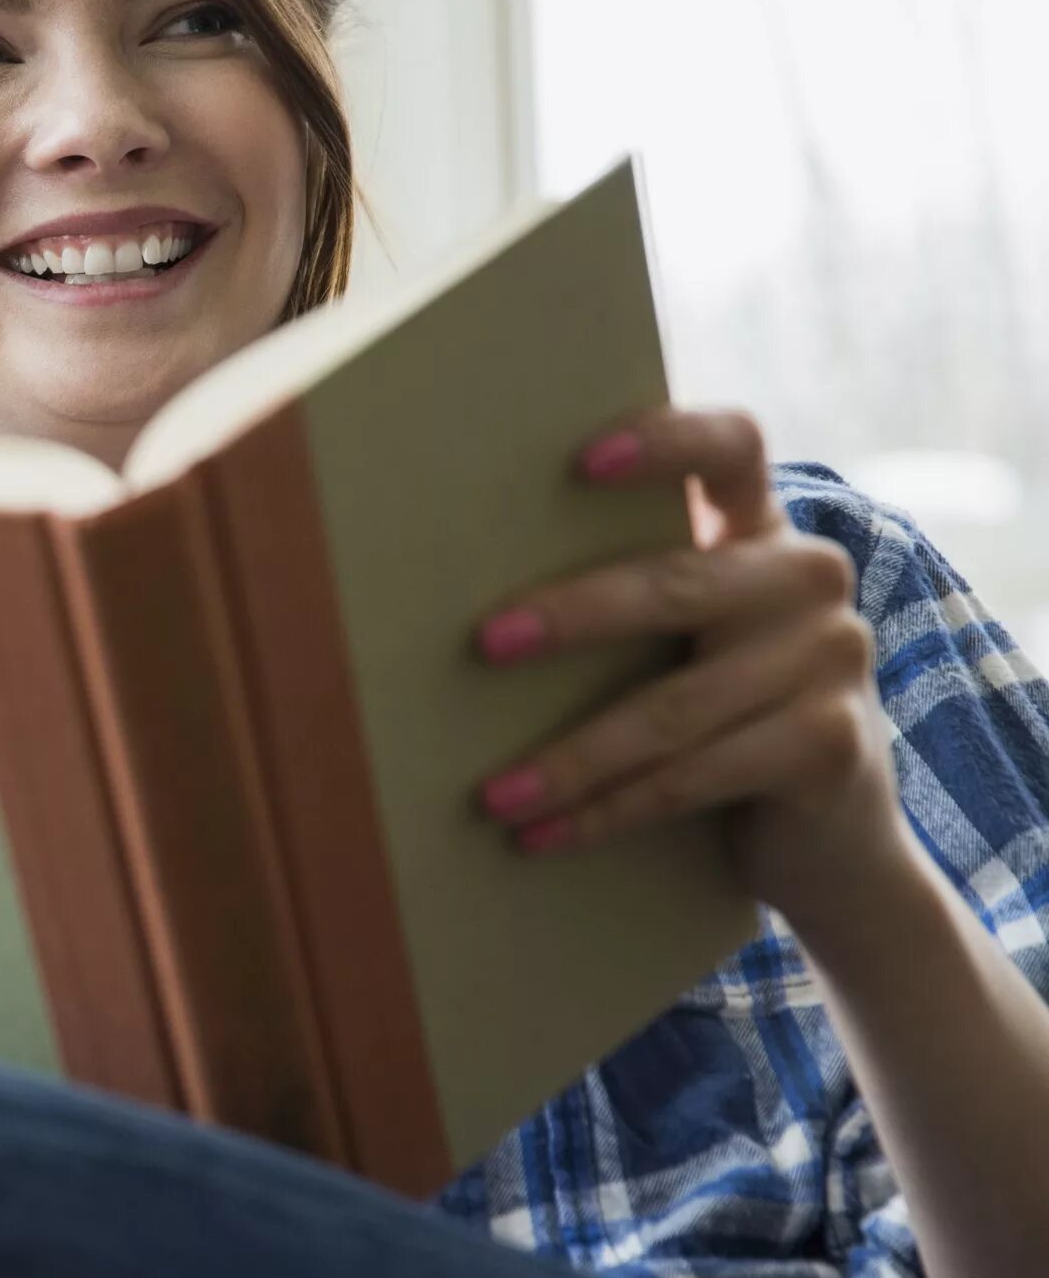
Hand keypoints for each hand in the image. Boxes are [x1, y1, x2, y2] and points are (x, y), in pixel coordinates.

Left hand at [467, 406, 916, 945]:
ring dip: (570, 759)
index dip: (664, 439)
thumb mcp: (684, 639)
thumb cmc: (716, 715)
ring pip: (672, 708)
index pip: (730, 446)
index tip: (580, 462)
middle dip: (572, 617)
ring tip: (492, 795)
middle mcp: (806, 578)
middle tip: (482, 644)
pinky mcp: (831, 745)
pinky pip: (694, 777)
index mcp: (759, 528)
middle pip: (676, 584)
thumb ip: (626, 596)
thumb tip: (445, 603)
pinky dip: (608, 811)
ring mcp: (832, 658)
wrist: (831, 837)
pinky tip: (541, 836)